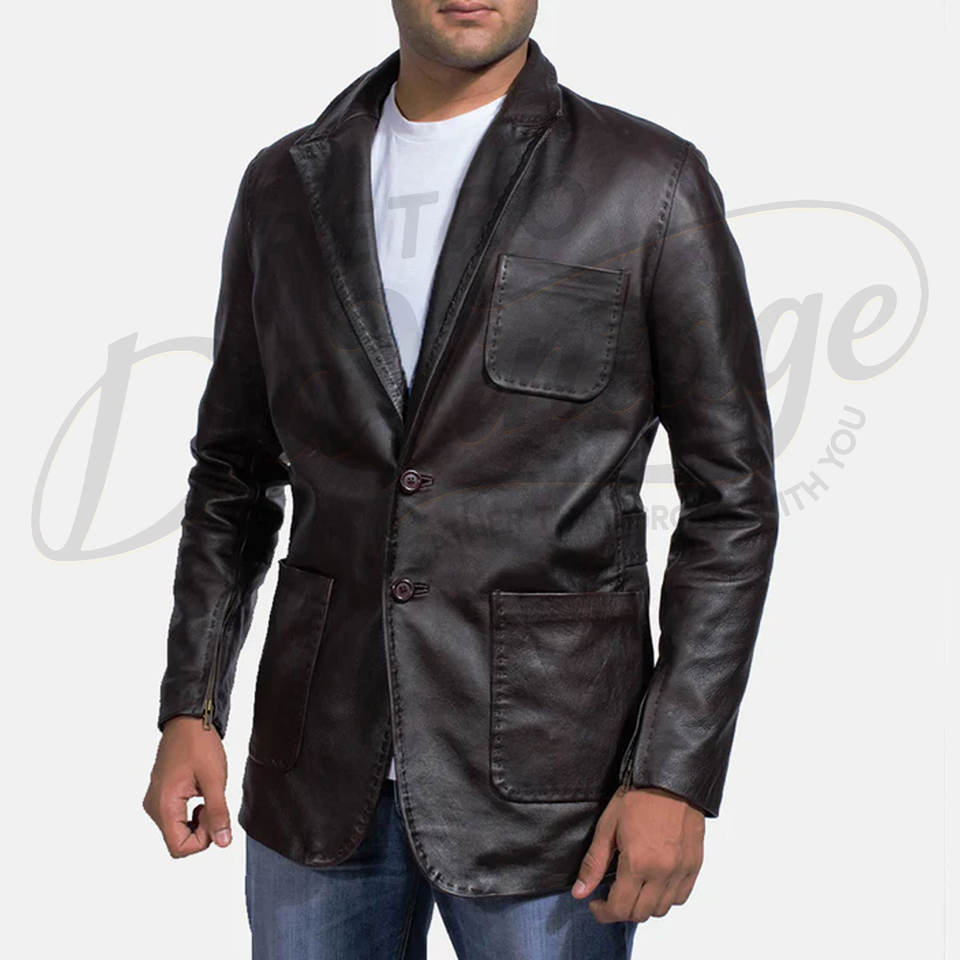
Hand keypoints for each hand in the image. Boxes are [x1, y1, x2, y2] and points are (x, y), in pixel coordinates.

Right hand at [142, 715, 232, 856]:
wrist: (188, 721)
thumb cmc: (199, 745)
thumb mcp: (215, 779)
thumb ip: (218, 813)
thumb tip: (222, 842)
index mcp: (163, 805)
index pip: (179, 847)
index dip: (203, 839)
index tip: (215, 815)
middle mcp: (154, 807)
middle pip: (178, 840)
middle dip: (201, 829)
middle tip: (214, 802)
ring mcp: (155, 801)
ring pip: (177, 829)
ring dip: (197, 820)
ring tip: (207, 794)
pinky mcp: (160, 796)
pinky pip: (175, 817)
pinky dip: (191, 813)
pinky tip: (199, 793)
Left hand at [572, 784, 704, 922]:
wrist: (670, 779)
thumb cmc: (637, 797)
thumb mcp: (607, 826)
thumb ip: (594, 863)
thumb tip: (580, 892)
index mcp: (638, 863)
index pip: (619, 908)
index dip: (603, 913)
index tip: (595, 905)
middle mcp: (662, 872)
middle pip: (640, 914)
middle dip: (621, 910)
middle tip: (611, 896)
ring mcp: (681, 870)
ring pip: (662, 909)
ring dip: (644, 905)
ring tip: (633, 887)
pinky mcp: (694, 865)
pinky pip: (681, 897)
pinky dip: (666, 897)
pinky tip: (654, 882)